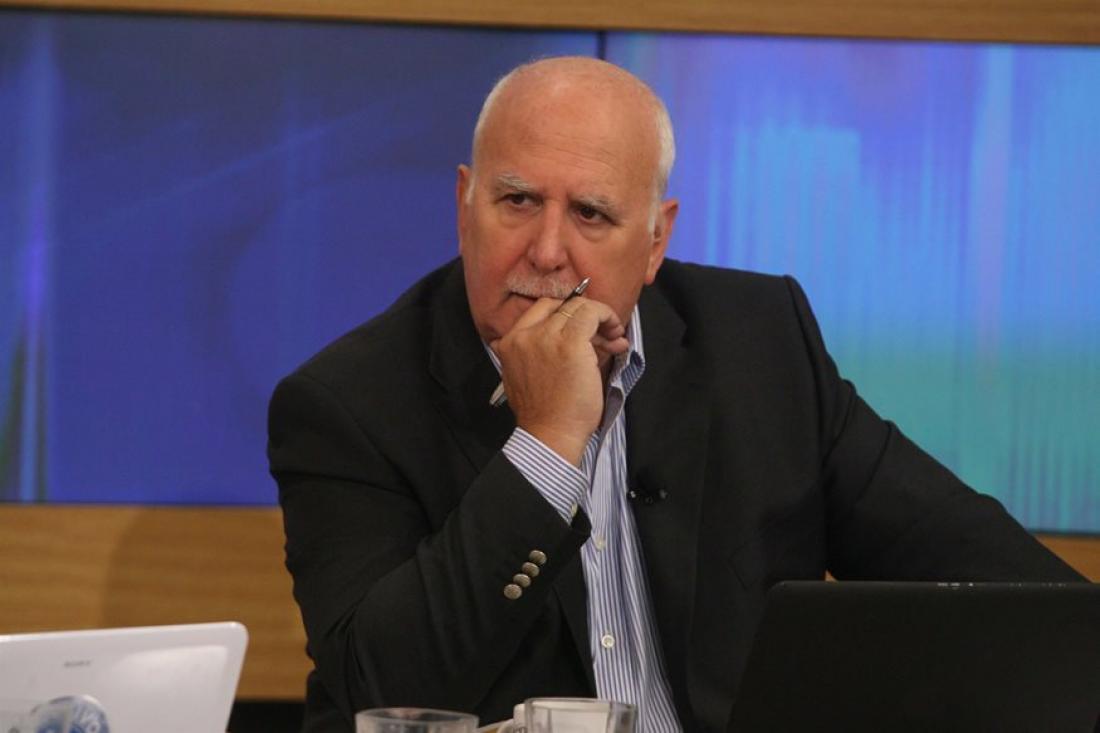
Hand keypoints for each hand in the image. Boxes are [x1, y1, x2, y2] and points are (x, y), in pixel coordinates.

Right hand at [491, 296, 629, 465]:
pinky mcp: (569, 342)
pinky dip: (607, 317)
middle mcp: (523, 335)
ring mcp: (545, 336)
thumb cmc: (547, 414)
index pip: (539, 311)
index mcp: (509, 343)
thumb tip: (581, 338)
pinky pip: (591, 313)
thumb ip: (540, 353)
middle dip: (583, 316)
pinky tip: (617, 335)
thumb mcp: (529, 377)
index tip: (584, 331)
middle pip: (558, 306)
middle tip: (603, 334)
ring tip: (615, 338)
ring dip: (600, 319)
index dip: (565, 315)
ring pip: (577, 307)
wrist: (551, 435)